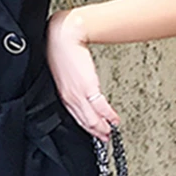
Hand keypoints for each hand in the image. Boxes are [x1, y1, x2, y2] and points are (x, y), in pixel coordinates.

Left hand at [46, 8, 120, 141]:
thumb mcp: (62, 72)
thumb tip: (78, 88)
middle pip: (84, 121)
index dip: (86, 128)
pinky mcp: (87, 87)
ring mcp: (78, 94)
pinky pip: (99, 107)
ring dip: (102, 128)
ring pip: (91, 118)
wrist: (63, 36)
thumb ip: (70, 84)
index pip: (75, 117)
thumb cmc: (61, 50)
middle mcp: (69, 97)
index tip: (94, 133)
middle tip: (104, 139)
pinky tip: (114, 120)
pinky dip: (108, 116)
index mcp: (63, 94)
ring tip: (110, 133)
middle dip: (95, 132)